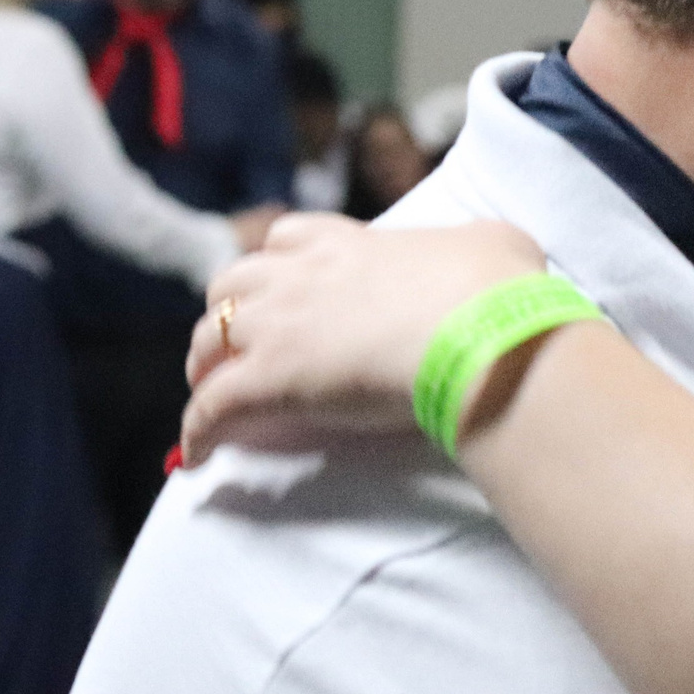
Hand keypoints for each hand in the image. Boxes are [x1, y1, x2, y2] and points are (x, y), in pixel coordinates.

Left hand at [182, 213, 546, 462]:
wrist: (482, 336)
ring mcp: (279, 328)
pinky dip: (199, 430)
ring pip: (206, 338)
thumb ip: (478, 244)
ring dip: (205, 364)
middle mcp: (300, 276)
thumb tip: (491, 255)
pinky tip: (196, 455)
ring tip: (212, 392)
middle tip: (242, 343)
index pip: (287, 238)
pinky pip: (213, 407)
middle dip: (229, 311)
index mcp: (349, 244)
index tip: (284, 285)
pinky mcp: (270, 381)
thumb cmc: (496, 291)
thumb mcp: (497, 243)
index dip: (278, 263)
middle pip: (231, 283)